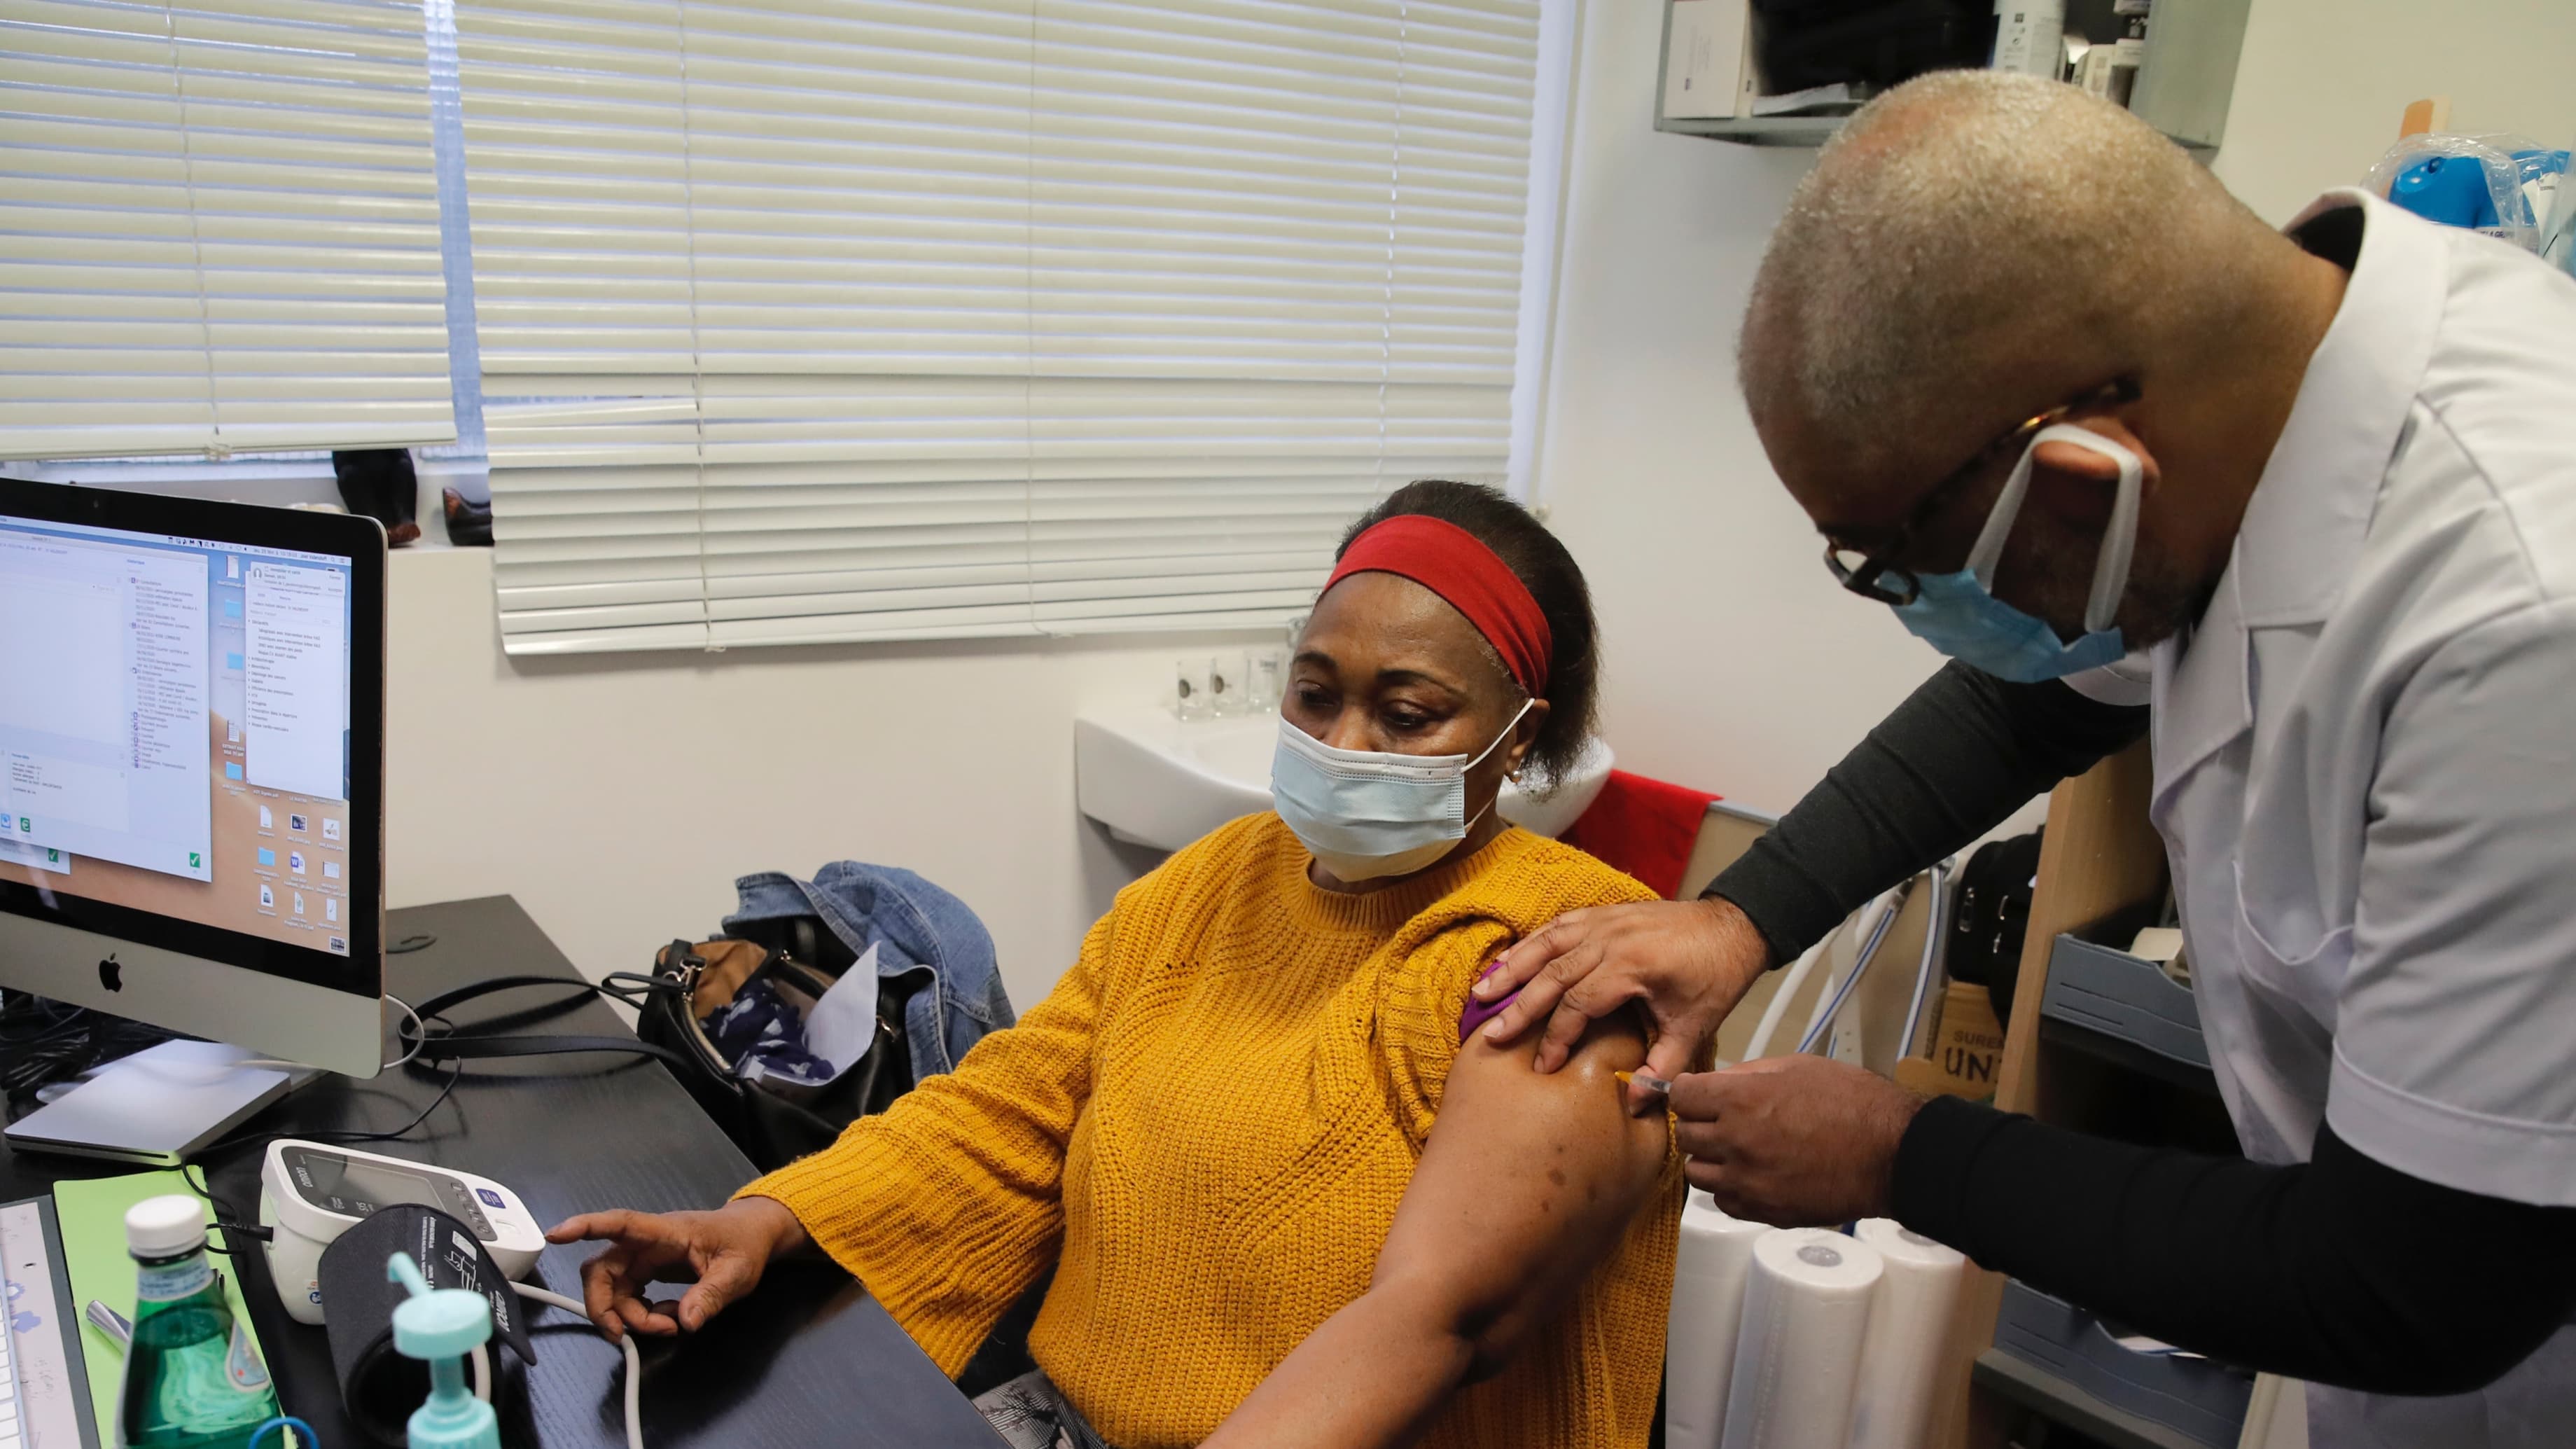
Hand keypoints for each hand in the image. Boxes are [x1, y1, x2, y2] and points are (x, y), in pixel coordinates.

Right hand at [546, 1197, 807, 1341]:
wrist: (752, 1237)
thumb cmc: (744, 1243)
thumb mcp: (737, 1272)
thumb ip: (711, 1295)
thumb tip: (686, 1320)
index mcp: (665, 1232)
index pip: (620, 1224)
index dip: (585, 1227)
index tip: (556, 1234)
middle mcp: (646, 1243)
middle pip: (602, 1270)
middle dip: (603, 1305)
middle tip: (623, 1335)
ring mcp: (644, 1258)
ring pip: (611, 1288)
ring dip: (627, 1316)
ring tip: (666, 1326)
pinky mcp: (646, 1272)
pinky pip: (627, 1295)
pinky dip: (638, 1314)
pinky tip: (667, 1318)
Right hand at [1473, 897, 1770, 1109]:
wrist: (1733, 928)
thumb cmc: (1715, 977)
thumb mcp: (1694, 1028)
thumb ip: (1664, 1067)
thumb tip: (1637, 1103)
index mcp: (1631, 966)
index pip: (1578, 1005)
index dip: (1556, 1039)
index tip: (1541, 1067)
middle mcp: (1610, 938)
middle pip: (1551, 974)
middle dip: (1517, 1007)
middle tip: (1489, 1035)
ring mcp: (1604, 921)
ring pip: (1546, 945)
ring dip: (1512, 969)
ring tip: (1480, 993)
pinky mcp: (1603, 914)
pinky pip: (1557, 926)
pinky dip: (1529, 944)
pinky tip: (1508, 960)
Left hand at [1670, 1056, 1926, 1225]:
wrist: (1893, 1154)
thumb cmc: (1854, 1103)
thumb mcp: (1799, 1066)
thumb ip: (1750, 1073)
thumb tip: (1719, 1081)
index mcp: (1741, 1100)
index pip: (1681, 1096)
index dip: (1690, 1092)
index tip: (1700, 1094)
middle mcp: (1735, 1143)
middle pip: (1687, 1136)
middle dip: (1701, 1124)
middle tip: (1723, 1120)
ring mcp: (1748, 1183)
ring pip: (1698, 1174)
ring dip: (1712, 1160)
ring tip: (1739, 1150)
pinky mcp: (1764, 1212)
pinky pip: (1724, 1203)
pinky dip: (1732, 1190)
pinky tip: (1754, 1176)